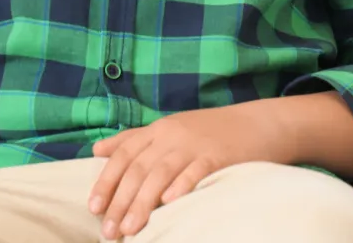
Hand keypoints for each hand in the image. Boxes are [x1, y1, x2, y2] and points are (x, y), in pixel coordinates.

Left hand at [87, 104, 282, 239]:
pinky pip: (196, 171)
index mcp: (159, 129)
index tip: (94, 207)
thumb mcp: (169, 128)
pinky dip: (181, 186)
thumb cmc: (209, 131)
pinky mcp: (218, 156)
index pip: (125, 154)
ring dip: (143, 203)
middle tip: (109, 230)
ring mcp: (195, 145)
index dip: (107, 181)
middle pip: (139, 169)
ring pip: (161, 174)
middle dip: (121, 201)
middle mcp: (172, 135)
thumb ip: (133, 139)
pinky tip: (169, 203)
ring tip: (131, 229)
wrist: (258, 123)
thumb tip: (96, 149)